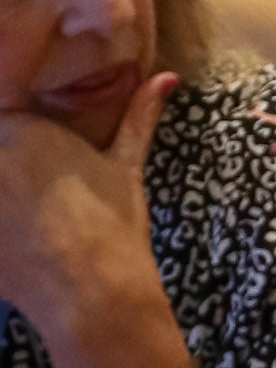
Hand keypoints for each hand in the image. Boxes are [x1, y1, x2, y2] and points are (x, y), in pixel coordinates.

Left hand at [0, 74, 190, 367]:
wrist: (90, 290)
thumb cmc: (111, 222)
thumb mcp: (126, 167)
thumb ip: (138, 118)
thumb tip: (167, 76)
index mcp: (21, 127)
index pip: (6, 115)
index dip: (21, 139)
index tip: (42, 162)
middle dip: (10, 169)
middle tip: (32, 195)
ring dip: (4, 196)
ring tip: (24, 219)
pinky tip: (14, 241)